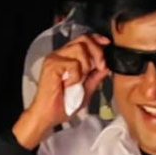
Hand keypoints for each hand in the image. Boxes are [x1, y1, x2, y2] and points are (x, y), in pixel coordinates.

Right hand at [13, 34, 110, 148]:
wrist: (49, 115)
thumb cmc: (63, 105)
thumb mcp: (86, 89)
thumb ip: (95, 77)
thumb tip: (107, 67)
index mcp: (67, 57)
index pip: (83, 39)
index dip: (96, 39)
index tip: (106, 44)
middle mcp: (60, 55)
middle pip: (83, 40)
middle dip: (97, 52)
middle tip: (100, 67)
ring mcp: (55, 59)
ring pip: (79, 49)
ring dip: (86, 66)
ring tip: (80, 79)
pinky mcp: (51, 65)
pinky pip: (73, 64)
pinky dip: (76, 76)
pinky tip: (70, 85)